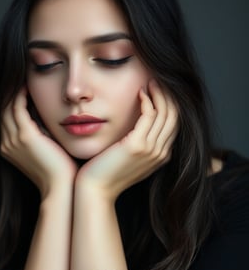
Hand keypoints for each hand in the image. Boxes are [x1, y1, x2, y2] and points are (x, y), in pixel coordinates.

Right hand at [0, 87, 77, 198]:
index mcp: (10, 148)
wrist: (62, 188)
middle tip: (21, 79)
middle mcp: (7, 143)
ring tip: (24, 79)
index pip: (7, 119)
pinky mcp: (25, 137)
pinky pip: (17, 108)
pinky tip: (28, 86)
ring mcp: (14, 140)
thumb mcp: (47, 150)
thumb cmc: (60, 172)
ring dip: (14, 91)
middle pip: (3, 110)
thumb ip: (44, 135)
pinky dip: (20, 95)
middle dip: (10, 94)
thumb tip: (50, 118)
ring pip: (7, 107)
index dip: (12, 102)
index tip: (23, 89)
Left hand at [75, 80, 178, 201]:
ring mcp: (151, 149)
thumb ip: (139, 144)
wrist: (96, 189)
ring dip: (159, 94)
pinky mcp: (137, 145)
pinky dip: (147, 101)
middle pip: (174, 116)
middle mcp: (161, 153)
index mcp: (161, 156)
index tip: (160, 90)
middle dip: (168, 96)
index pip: (174, 124)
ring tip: (150, 82)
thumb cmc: (106, 172)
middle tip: (157, 80)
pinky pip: (149, 115)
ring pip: (165, 113)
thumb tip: (138, 127)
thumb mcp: (128, 157)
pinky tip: (140, 93)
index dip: (169, 104)